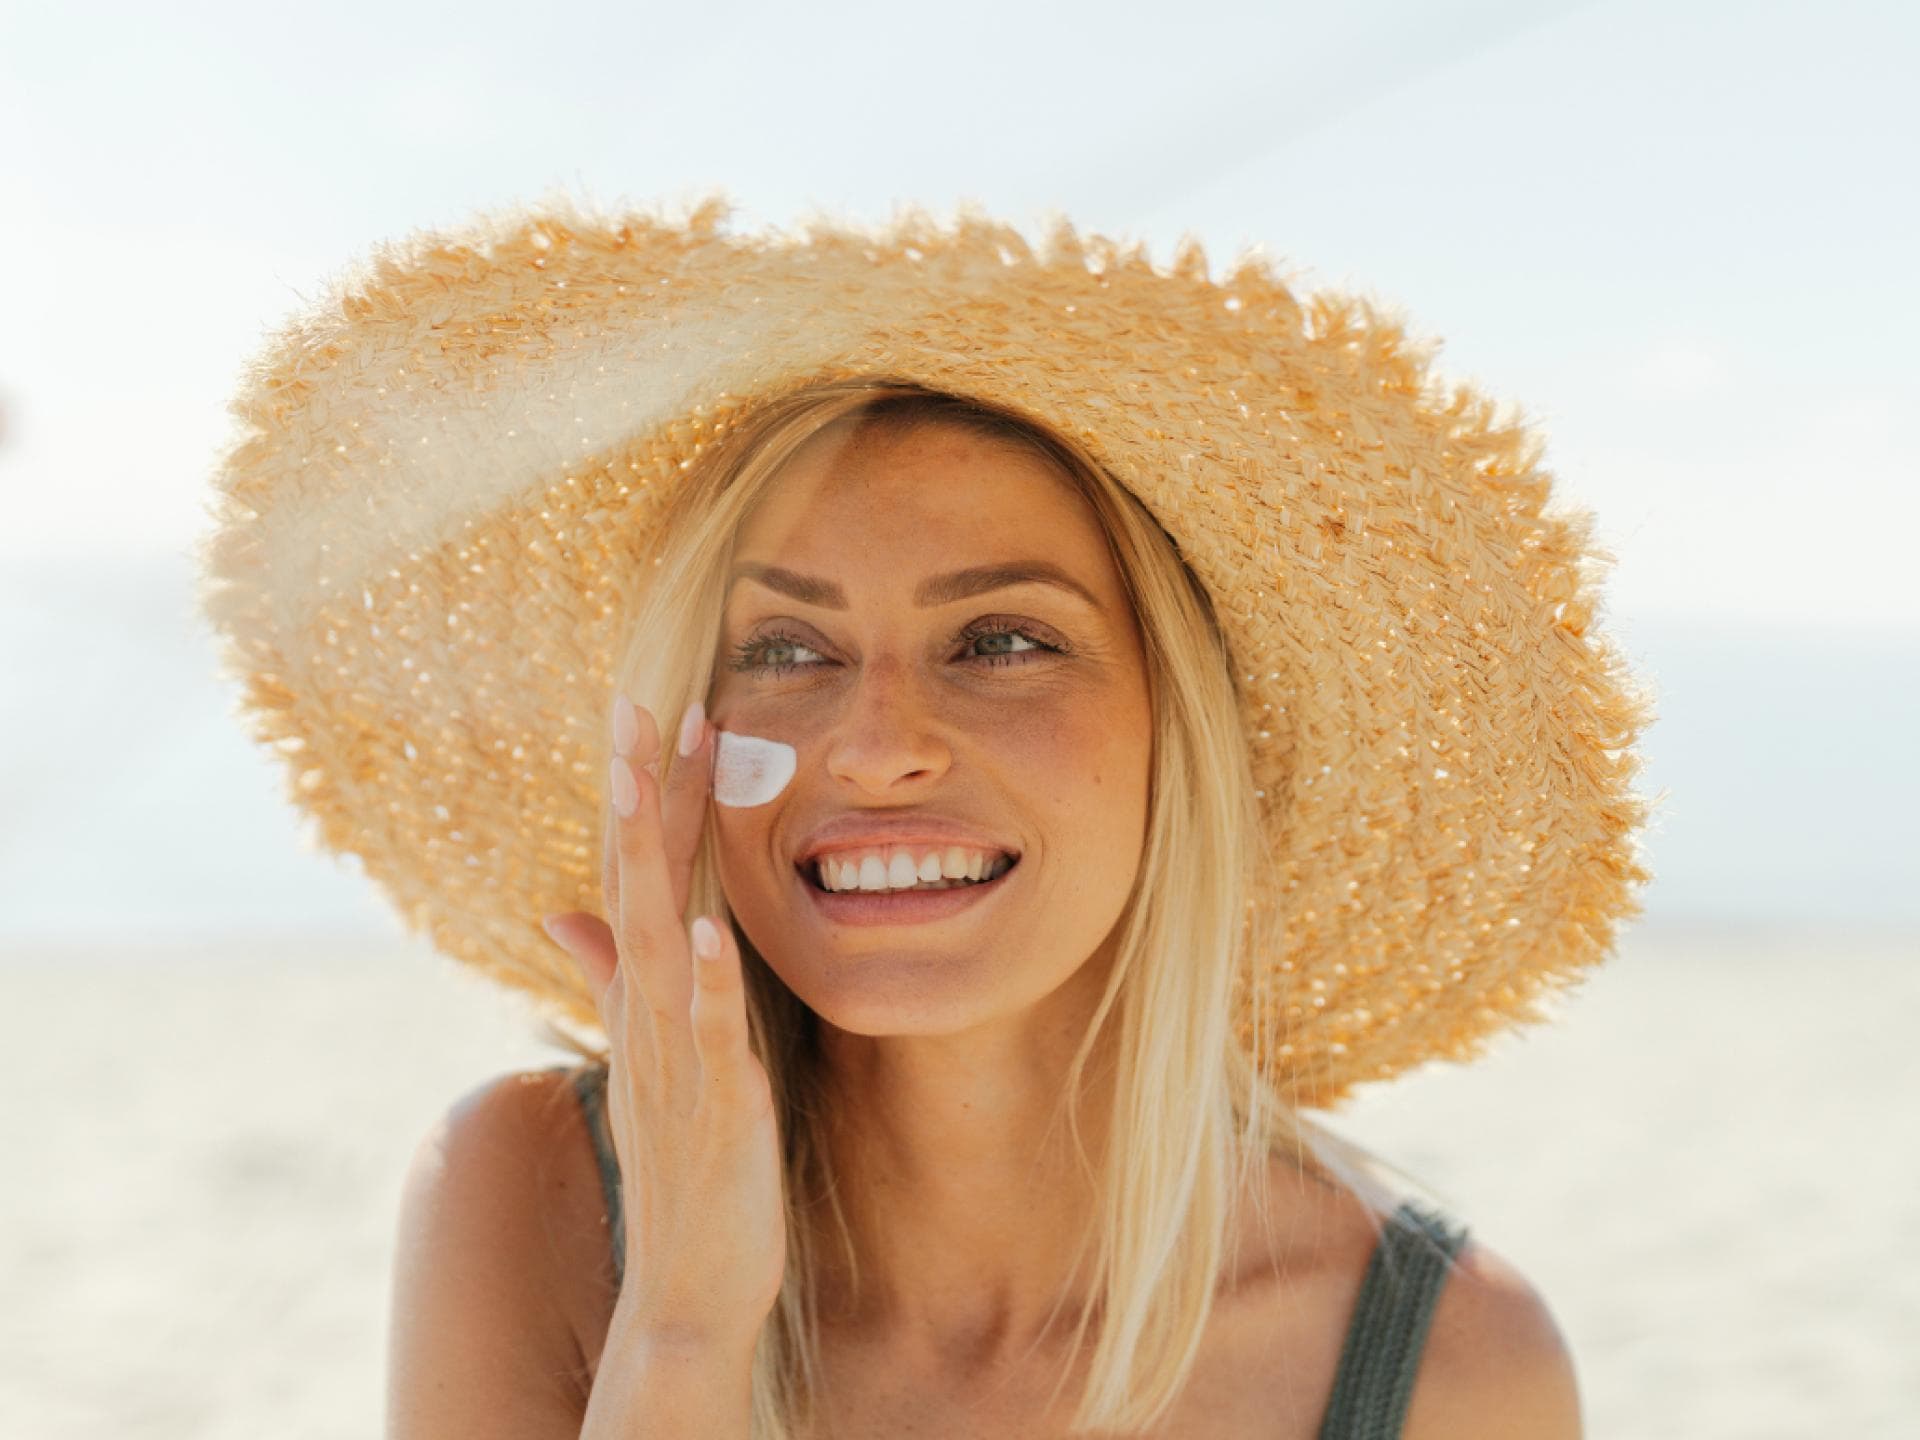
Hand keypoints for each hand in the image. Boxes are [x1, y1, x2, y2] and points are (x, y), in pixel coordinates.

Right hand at [540, 697, 785, 1349]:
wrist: (685, 1282)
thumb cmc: (680, 1162)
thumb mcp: (646, 1052)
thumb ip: (608, 976)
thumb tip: (565, 906)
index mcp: (642, 995)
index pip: (637, 874)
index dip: (648, 795)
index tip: (662, 708)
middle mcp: (646, 1012)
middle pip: (636, 886)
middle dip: (637, 795)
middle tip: (642, 703)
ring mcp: (673, 1057)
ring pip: (655, 941)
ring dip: (654, 860)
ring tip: (645, 780)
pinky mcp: (713, 1106)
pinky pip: (707, 1038)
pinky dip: (707, 985)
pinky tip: (714, 933)